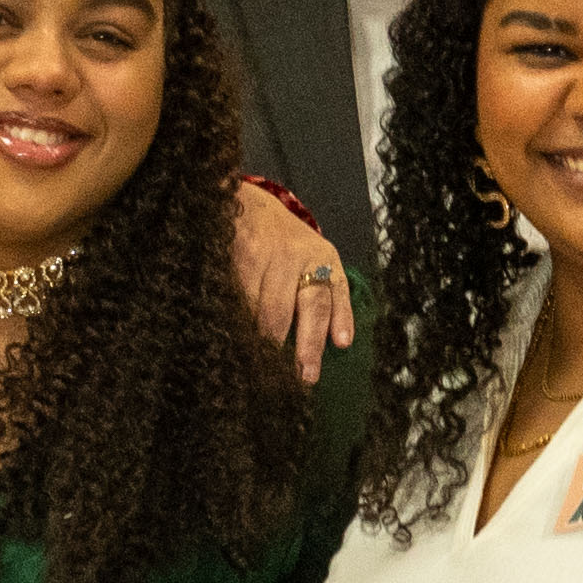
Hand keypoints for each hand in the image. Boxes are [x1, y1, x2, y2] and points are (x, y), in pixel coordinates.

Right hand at [231, 177, 355, 369]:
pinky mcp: (240, 256)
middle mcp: (299, 255)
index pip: (333, 293)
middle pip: (303, 307)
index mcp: (324, 258)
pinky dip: (241, 323)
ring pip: (267, 309)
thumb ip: (330, 297)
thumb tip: (340, 343)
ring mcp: (268, 255)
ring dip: (267, 341)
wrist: (249, 206)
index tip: (342, 344)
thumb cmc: (288, 244)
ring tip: (266, 366)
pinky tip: (240, 340)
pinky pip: (240, 299)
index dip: (339, 319)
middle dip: (303, 346)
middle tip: (303, 376)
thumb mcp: (318, 261)